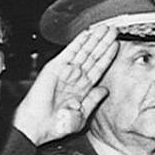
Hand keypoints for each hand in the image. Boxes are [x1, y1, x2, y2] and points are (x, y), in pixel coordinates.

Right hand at [12, 26, 115, 146]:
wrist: (38, 127)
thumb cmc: (55, 125)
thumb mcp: (82, 115)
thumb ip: (93, 101)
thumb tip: (104, 90)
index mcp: (81, 89)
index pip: (98, 68)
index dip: (107, 56)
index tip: (116, 46)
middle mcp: (74, 78)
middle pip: (93, 56)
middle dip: (103, 43)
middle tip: (113, 30)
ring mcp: (65, 71)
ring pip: (83, 51)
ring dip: (94, 39)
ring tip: (105, 28)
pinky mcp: (55, 67)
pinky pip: (69, 51)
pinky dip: (78, 42)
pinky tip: (87, 33)